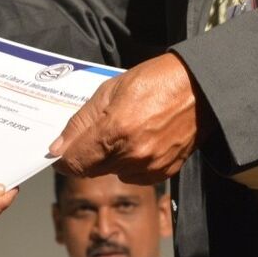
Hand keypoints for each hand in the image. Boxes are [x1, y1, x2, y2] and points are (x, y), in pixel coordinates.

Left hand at [49, 52, 200, 183]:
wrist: (199, 89)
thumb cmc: (156, 80)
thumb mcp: (110, 89)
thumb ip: (81, 121)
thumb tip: (58, 147)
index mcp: (115, 130)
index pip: (74, 162)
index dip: (63, 157)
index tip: (62, 149)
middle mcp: (132, 155)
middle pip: (91, 170)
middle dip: (87, 153)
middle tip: (99, 129)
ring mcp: (150, 167)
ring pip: (112, 173)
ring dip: (110, 158)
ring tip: (125, 129)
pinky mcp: (164, 173)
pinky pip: (134, 176)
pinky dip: (130, 163)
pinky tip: (141, 139)